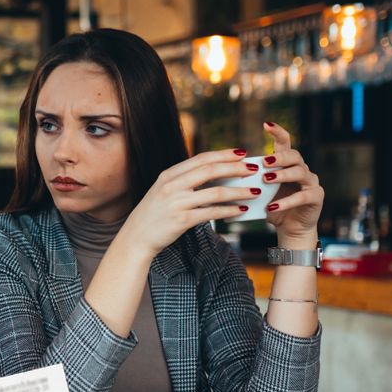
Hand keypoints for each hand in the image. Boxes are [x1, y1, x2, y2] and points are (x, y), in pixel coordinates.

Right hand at [118, 148, 262, 260]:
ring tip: (255, 192)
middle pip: (210, 170)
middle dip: (236, 168)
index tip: (242, 153)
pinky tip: (241, 210)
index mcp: (169, 175)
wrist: (136, 238)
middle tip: (254, 170)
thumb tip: (214, 174)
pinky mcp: (181, 221)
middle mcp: (172, 186)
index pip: (201, 159)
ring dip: (239, 191)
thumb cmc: (154, 214)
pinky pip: (212, 213)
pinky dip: (229, 211)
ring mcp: (176, 203)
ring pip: (216, 192)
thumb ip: (184, 180)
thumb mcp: (163, 191)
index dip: (224, 154)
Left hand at [262, 122, 323, 247]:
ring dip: (282, 175)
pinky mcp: (316, 197)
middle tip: (264, 162)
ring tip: (266, 180)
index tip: (266, 124)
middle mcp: (301, 169)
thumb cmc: (273, 206)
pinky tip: (272, 206)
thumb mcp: (259, 192)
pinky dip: (286, 201)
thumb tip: (228, 174)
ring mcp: (311, 182)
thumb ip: (250, 181)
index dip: (277, 132)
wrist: (290, 227)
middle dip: (279, 157)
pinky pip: (303, 196)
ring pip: (300, 172)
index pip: (285, 142)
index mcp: (287, 164)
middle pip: (294, 155)